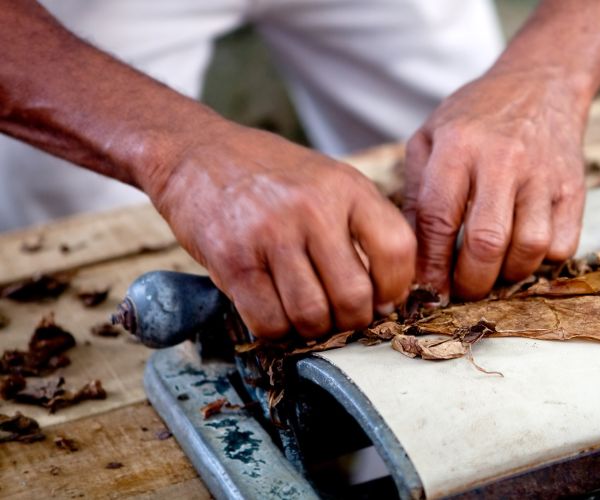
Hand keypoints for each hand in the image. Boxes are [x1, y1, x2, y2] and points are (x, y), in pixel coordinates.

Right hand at [148, 122, 414, 338]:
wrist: (196, 153)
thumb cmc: (272, 176)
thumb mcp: (329, 180)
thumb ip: (362, 225)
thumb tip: (389, 294)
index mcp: (347, 187)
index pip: (397, 250)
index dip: (396, 288)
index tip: (383, 299)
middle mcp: (313, 208)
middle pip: (354, 296)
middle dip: (352, 320)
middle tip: (340, 316)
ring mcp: (271, 234)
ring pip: (312, 316)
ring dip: (312, 329)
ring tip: (306, 314)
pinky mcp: (232, 260)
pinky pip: (268, 321)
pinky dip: (276, 330)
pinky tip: (275, 311)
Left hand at [404, 69, 587, 299]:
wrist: (541, 84)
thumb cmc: (476, 118)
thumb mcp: (431, 137)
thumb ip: (416, 192)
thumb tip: (411, 254)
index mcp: (459, 146)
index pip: (439, 218)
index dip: (431, 265)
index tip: (428, 290)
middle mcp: (503, 159)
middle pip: (487, 242)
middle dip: (470, 281)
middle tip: (462, 288)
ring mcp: (543, 175)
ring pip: (530, 249)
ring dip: (508, 275)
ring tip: (494, 270)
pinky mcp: (574, 189)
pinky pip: (563, 246)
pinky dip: (542, 261)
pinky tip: (524, 249)